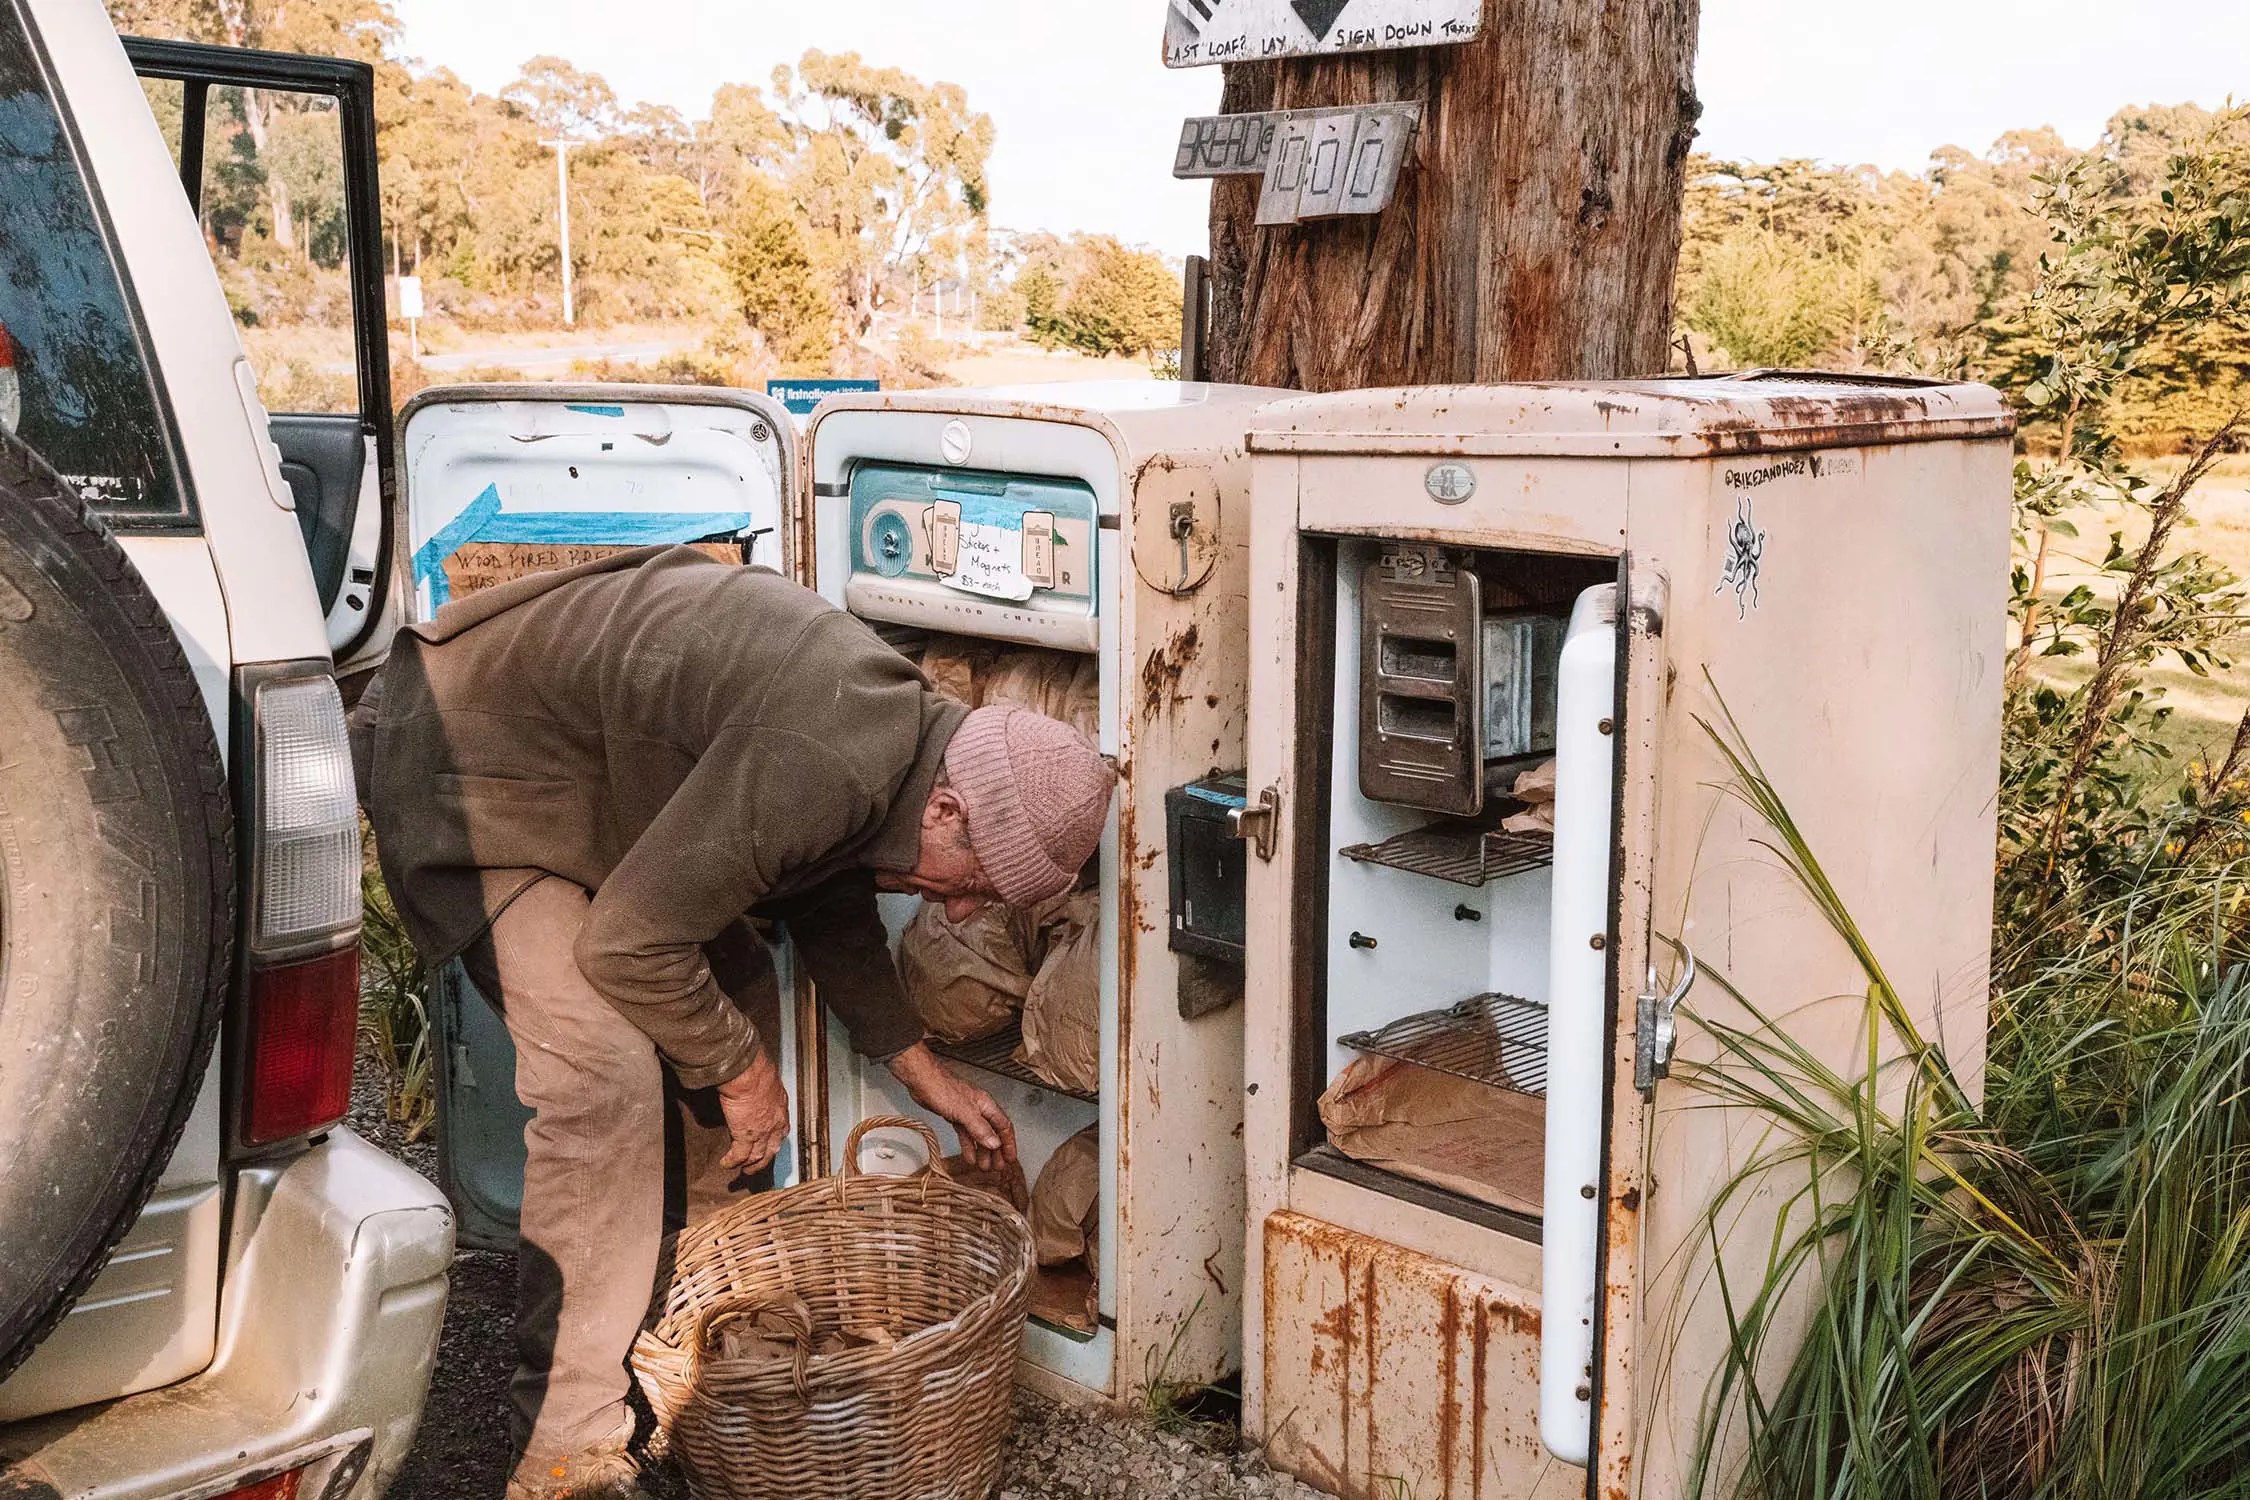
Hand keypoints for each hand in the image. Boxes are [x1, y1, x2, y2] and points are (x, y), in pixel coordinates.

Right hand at [716, 1047, 790, 1173]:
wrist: (749, 1074)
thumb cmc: (757, 1070)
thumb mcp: (768, 1080)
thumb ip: (764, 1089)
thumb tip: (756, 1086)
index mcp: (781, 1108)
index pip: (782, 1130)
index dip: (776, 1140)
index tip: (771, 1145)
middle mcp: (775, 1123)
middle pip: (772, 1148)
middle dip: (765, 1160)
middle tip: (757, 1166)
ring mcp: (761, 1132)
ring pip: (757, 1156)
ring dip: (750, 1165)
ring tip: (743, 1170)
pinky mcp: (745, 1136)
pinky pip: (739, 1155)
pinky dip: (732, 1161)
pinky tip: (726, 1164)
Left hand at [888, 1042, 1017, 1170]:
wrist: (921, 1080)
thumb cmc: (941, 1087)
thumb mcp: (964, 1111)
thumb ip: (980, 1128)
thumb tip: (994, 1143)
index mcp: (985, 1105)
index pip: (1003, 1126)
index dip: (1008, 1143)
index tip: (1009, 1158)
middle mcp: (978, 1109)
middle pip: (993, 1133)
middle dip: (997, 1151)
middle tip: (997, 1167)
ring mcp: (966, 1113)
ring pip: (979, 1135)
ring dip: (982, 1151)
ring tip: (984, 1166)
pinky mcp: (954, 1116)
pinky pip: (965, 1134)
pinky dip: (968, 1146)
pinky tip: (968, 1156)